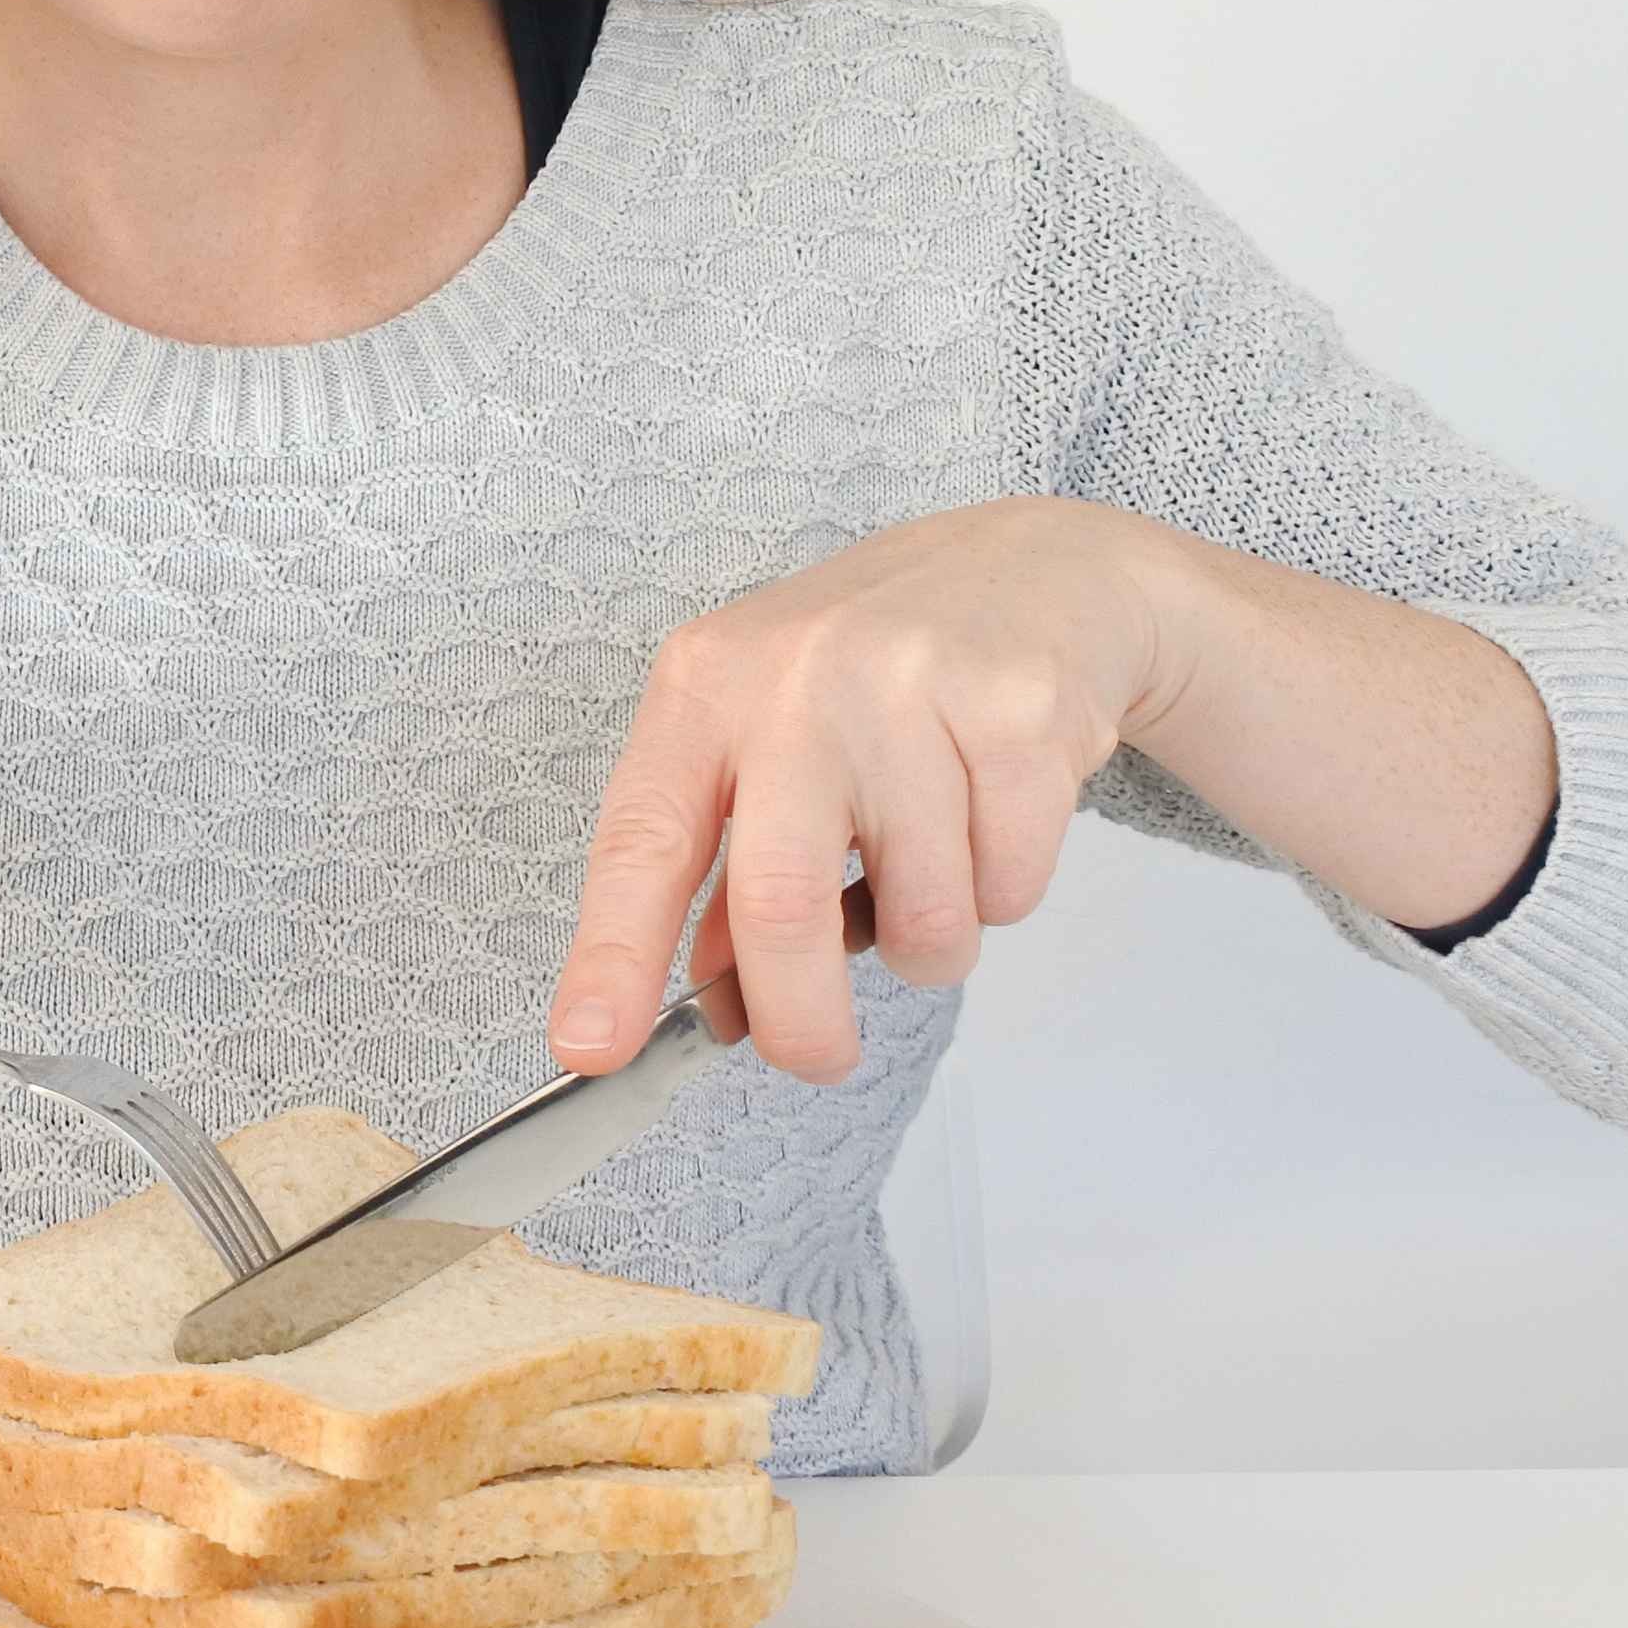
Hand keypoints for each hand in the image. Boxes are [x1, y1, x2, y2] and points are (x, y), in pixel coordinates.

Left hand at [549, 497, 1192, 1085]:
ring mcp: (911, 686)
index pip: (641, 838)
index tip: (591, 1046)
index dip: (612, 954)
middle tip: (819, 1058)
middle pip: (780, 904)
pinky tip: (994, 814)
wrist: (1036, 569)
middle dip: (801, 1020)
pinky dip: (1003, 892)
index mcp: (707, 687)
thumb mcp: (766, 737)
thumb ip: (729, 867)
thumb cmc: (875, 675)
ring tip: (934, 867)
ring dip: (932, 943)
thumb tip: (715, 1003)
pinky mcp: (1020, 710)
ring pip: (924, 915)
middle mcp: (796, 678)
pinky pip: (1009, 885)